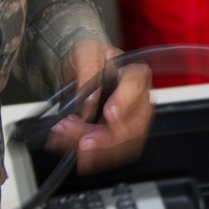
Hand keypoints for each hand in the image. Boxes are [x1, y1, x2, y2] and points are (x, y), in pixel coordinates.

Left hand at [46, 39, 153, 173]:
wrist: (81, 69)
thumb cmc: (88, 58)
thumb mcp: (84, 52)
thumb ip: (88, 70)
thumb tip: (91, 97)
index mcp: (135, 73)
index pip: (136, 88)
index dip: (124, 102)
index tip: (108, 114)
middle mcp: (140, 99)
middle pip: (133, 124)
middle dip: (106, 137)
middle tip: (81, 140)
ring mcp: (133, 120)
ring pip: (124, 144)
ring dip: (96, 150)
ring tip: (69, 142)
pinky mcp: (122, 136)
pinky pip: (114, 154)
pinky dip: (93, 157)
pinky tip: (73, 150)